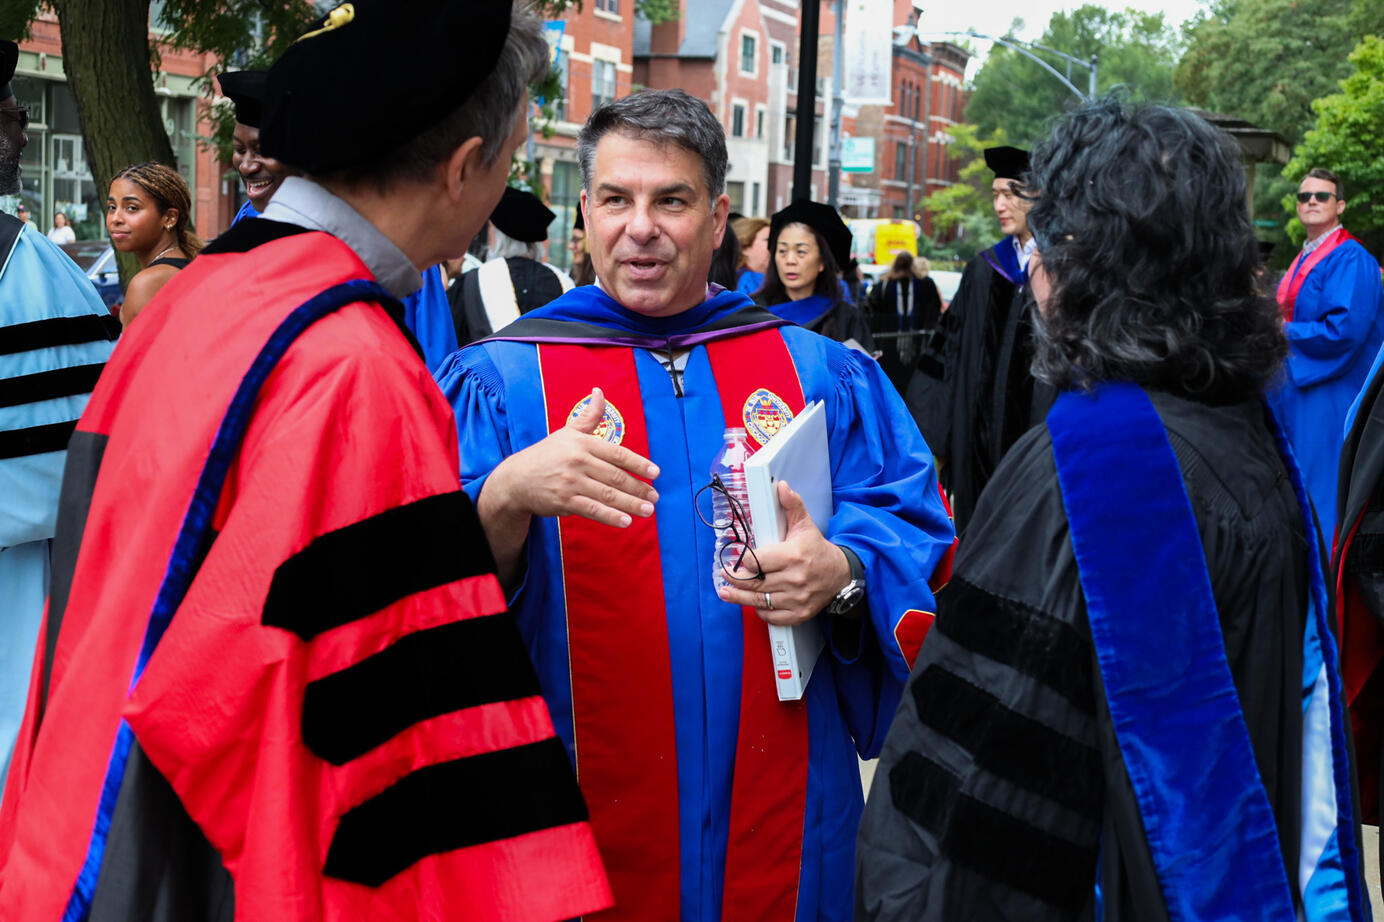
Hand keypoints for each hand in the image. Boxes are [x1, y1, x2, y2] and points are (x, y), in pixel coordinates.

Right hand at [478, 387, 658, 585]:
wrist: (516, 479)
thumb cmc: (546, 455)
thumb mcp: (567, 432)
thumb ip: (589, 416)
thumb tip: (600, 392)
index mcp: (582, 443)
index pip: (617, 453)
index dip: (638, 463)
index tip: (655, 472)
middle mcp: (578, 461)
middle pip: (615, 476)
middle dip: (639, 487)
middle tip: (655, 496)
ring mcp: (571, 482)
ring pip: (607, 494)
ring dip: (631, 504)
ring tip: (648, 510)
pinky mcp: (564, 501)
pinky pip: (592, 510)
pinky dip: (610, 516)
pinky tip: (626, 521)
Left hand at [717, 479, 852, 625]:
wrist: (841, 575)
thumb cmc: (818, 550)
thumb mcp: (805, 525)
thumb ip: (791, 505)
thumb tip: (781, 487)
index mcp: (793, 556)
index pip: (758, 562)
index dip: (743, 563)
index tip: (732, 562)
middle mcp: (795, 579)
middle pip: (755, 583)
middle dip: (736, 580)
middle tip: (725, 576)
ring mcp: (797, 599)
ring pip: (760, 601)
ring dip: (740, 598)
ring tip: (726, 592)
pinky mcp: (799, 613)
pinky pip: (773, 616)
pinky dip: (761, 611)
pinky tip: (753, 603)